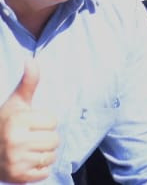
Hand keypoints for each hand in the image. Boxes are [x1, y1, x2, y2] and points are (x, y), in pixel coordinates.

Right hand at [0, 61, 59, 182]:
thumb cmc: (5, 124)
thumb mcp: (15, 103)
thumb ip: (28, 83)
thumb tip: (32, 60)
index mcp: (16, 121)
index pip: (53, 122)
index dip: (43, 122)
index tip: (28, 124)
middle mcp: (15, 142)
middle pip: (55, 140)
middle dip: (45, 139)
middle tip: (28, 139)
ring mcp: (16, 161)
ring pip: (51, 156)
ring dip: (43, 154)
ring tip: (27, 150)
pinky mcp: (18, 178)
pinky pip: (45, 173)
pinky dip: (38, 170)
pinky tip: (26, 163)